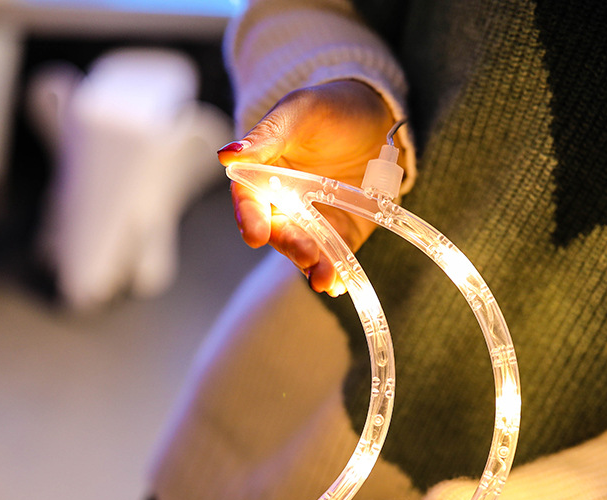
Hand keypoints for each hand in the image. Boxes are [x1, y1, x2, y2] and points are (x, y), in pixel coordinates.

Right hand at [218, 80, 396, 294]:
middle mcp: (285, 205)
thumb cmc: (332, 108)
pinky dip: (336, 273)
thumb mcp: (299, 112)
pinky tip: (338, 283)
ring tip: (324, 277)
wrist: (379, 117)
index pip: (250, 202)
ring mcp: (314, 224)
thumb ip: (266, 137)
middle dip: (290, 246)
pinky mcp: (343, 236)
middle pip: (279, 233)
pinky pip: (337, 257)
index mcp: (264, 176)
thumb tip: (226, 156)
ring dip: (313, 266)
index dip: (251, 219)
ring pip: (305, 251)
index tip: (255, 234)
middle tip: (305, 254)